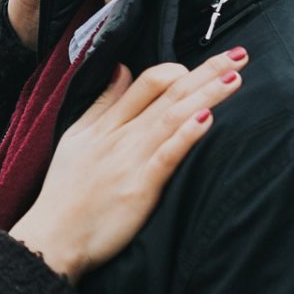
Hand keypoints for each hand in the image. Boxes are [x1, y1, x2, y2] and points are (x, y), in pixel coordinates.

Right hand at [9, 49, 249, 279]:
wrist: (53, 239)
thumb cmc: (63, 193)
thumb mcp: (75, 139)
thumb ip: (102, 104)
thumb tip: (122, 69)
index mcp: (108, 125)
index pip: (146, 83)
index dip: (177, 69)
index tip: (203, 66)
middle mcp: (122, 137)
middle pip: (169, 94)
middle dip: (207, 72)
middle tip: (240, 54)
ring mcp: (132, 161)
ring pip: (173, 118)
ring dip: (206, 95)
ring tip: (234, 78)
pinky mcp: (141, 189)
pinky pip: (166, 157)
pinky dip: (186, 136)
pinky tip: (207, 119)